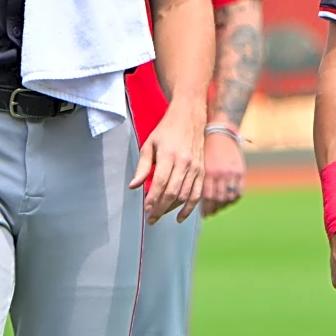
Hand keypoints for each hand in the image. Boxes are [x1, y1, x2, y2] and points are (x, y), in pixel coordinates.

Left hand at [129, 100, 203, 224]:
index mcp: (170, 155)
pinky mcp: (202, 170)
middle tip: (151, 219)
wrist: (190, 117)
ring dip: (172, 209)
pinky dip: (190, 207)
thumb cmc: (167, 130)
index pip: (161, 183)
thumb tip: (134, 186)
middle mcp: (185, 162)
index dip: (152, 199)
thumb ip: (142, 167)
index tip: (145, 210)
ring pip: (185, 195)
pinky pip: (197, 193)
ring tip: (160, 216)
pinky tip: (180, 217)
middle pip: (173, 192)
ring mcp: (196, 167)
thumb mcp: (150, 144)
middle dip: (161, 209)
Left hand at [201, 131, 245, 216]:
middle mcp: (221, 173)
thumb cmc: (204, 146)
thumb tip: (189, 198)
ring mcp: (232, 173)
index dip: (203, 209)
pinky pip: (239, 192)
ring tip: (217, 208)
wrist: (220, 130)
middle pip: (218, 200)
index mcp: (208, 171)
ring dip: (223, 206)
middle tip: (208, 213)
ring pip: (229, 198)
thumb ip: (195, 178)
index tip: (201, 214)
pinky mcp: (241, 171)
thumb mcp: (196, 161)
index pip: (205, 198)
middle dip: (212, 210)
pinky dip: (233, 199)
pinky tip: (228, 200)